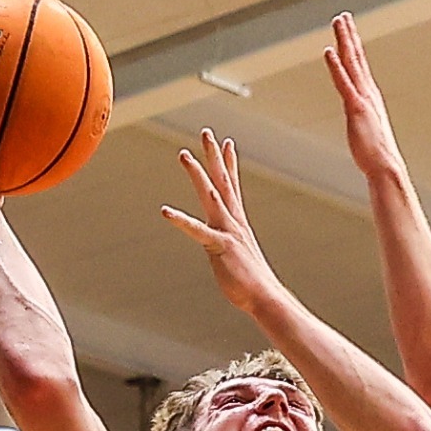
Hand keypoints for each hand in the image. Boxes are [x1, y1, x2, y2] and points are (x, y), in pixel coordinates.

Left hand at [161, 130, 285, 314]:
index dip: (230, 163)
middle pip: (223, 182)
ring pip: (210, 196)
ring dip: (197, 174)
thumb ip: (231, 248)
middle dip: (214, 156)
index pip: (233, 187)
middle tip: (206, 133)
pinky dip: (181, 220)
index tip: (228, 143)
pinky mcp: (220, 247)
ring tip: (184, 155)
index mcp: (238, 224)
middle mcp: (234, 222)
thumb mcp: (240, 259)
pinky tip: (165, 211)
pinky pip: (197, 231)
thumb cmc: (252, 283)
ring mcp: (227, 232)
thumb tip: (229, 250)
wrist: (265, 298)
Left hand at [324, 14, 404, 176]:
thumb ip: (362, 121)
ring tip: (338, 22)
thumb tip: (359, 123)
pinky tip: (329, 51)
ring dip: (344, 40)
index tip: (348, 29)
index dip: (353, 46)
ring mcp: (362, 99)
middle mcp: (368, 93)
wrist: (385, 167)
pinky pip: (343, 82)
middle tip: (342, 16)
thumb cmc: (376, 154)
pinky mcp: (355, 109)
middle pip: (356, 58)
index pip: (360, 66)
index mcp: (370, 97)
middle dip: (349, 35)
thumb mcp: (367, 132)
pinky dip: (336, 66)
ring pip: (351, 63)